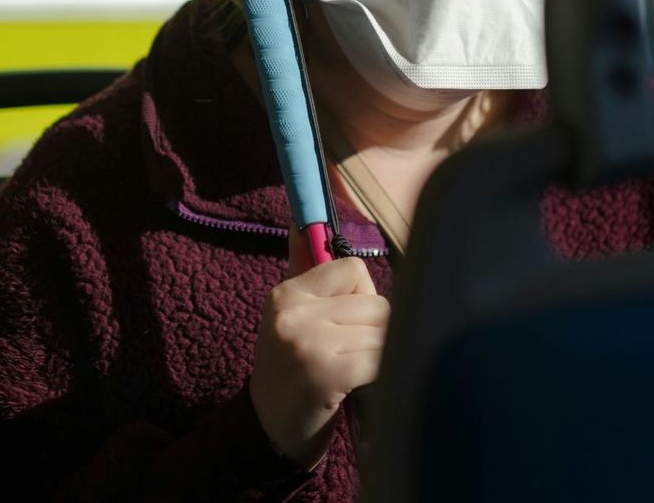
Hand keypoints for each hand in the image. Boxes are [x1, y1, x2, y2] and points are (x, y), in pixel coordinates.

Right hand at [249, 229, 389, 466]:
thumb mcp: (289, 318)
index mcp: (286, 293)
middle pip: (375, 301)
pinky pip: (381, 358)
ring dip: (380, 353)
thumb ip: (302, 269)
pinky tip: (362, 387)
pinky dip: (382, 374)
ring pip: (383, 329)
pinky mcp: (328, 373)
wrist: (269, 432)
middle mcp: (294, 313)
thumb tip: (302, 221)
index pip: (354, 269)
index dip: (360, 297)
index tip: (343, 325)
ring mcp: (309, 342)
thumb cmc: (290, 370)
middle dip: (375, 329)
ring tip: (355, 371)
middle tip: (350, 356)